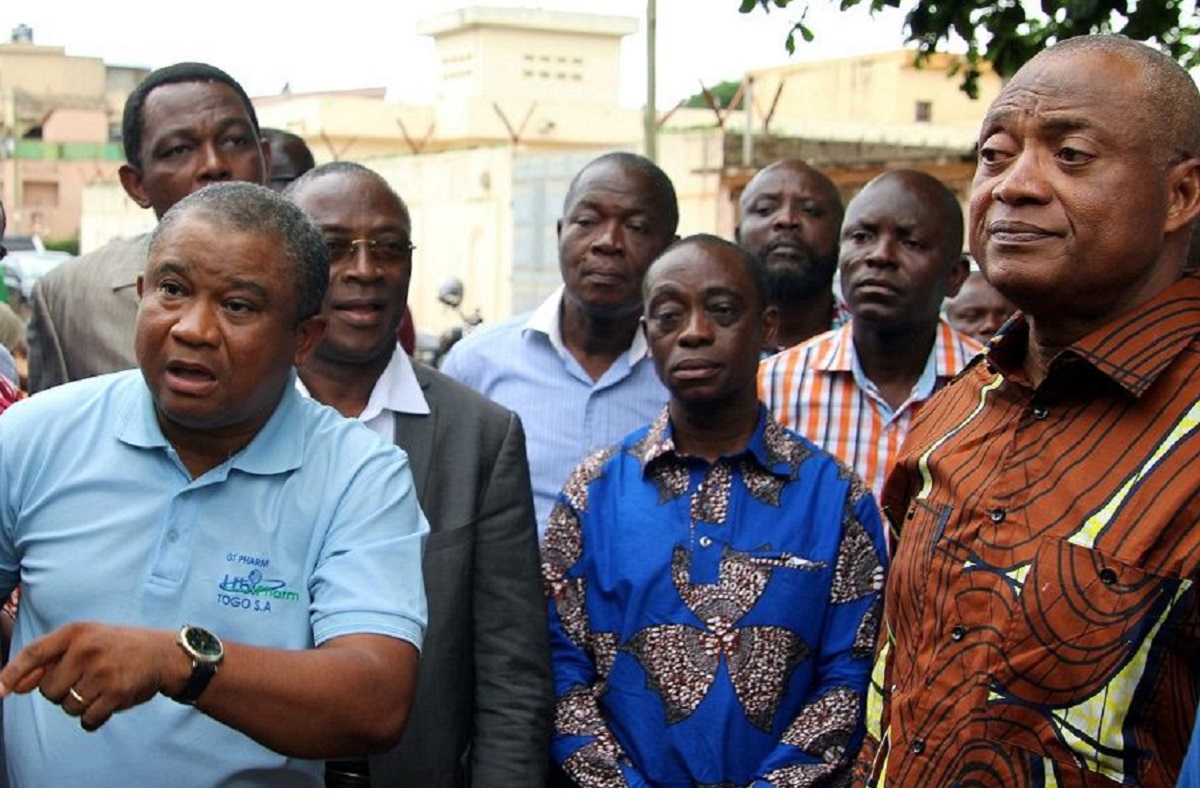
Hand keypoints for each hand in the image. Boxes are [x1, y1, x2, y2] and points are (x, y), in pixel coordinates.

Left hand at [0, 622, 184, 730]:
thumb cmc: (120, 647)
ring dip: (80, 706)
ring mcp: (102, 671)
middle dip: (62, 692)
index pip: (33, 654)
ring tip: (102, 688)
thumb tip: (16, 685)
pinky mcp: (116, 693)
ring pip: (67, 707)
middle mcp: (87, 650)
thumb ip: (51, 660)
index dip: (11, 674)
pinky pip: (87, 720)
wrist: (165, 654)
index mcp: (76, 632)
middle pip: (48, 690)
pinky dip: (94, 718)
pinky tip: (108, 703)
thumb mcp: (87, 641)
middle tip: (86, 680)